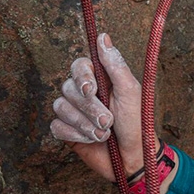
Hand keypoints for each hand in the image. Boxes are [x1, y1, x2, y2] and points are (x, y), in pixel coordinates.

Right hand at [51, 33, 143, 181]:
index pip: (78, 66)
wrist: (132, 157)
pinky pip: (57, 126)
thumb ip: (114, 64)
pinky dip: (75, 134)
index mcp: (101, 78)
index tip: (92, 89)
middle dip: (90, 108)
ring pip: (61, 107)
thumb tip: (103, 36)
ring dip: (85, 123)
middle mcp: (84, 92)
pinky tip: (90, 139)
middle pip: (68, 88)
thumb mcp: (129, 90)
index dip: (81, 77)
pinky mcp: (67, 131)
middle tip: (109, 120)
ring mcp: (74, 111)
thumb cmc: (136, 122)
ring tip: (104, 133)